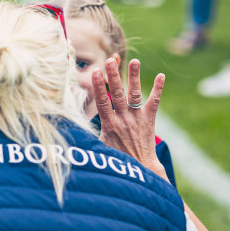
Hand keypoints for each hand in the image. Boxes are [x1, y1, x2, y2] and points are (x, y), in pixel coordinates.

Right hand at [91, 58, 166, 177]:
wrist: (140, 169)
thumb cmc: (114, 158)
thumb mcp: (96, 146)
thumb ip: (85, 133)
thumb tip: (67, 122)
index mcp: (109, 126)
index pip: (103, 103)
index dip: (99, 87)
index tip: (96, 72)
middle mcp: (124, 120)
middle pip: (118, 95)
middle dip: (114, 76)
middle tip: (111, 61)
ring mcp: (138, 119)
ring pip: (136, 94)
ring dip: (135, 77)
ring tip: (135, 61)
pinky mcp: (149, 120)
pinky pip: (154, 102)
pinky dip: (158, 89)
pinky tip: (162, 76)